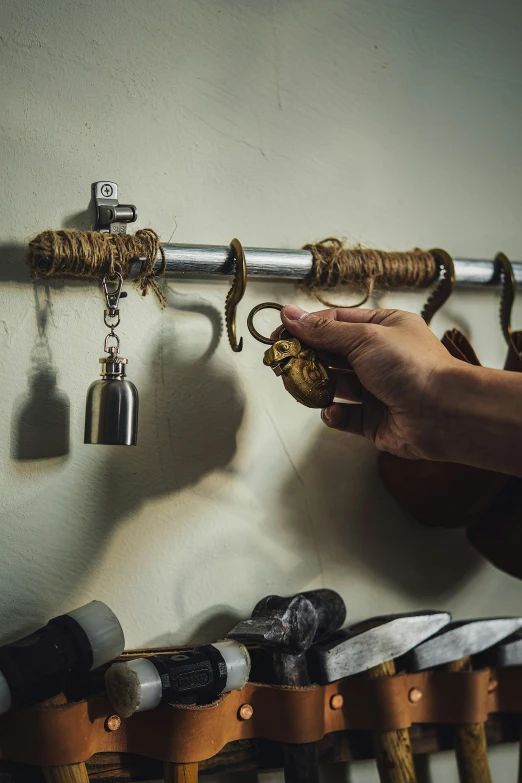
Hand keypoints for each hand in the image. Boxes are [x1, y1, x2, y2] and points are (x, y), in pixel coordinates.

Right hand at [279, 304, 457, 459]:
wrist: (444, 413)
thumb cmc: (414, 368)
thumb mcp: (364, 337)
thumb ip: (324, 330)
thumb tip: (291, 315)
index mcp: (383, 328)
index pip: (335, 323)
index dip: (306, 328)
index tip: (281, 334)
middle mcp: (380, 357)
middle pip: (331, 355)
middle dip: (307, 360)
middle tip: (284, 363)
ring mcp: (377, 390)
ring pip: (334, 387)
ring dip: (317, 388)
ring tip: (303, 387)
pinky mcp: (375, 420)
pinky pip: (345, 417)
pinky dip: (334, 415)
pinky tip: (333, 412)